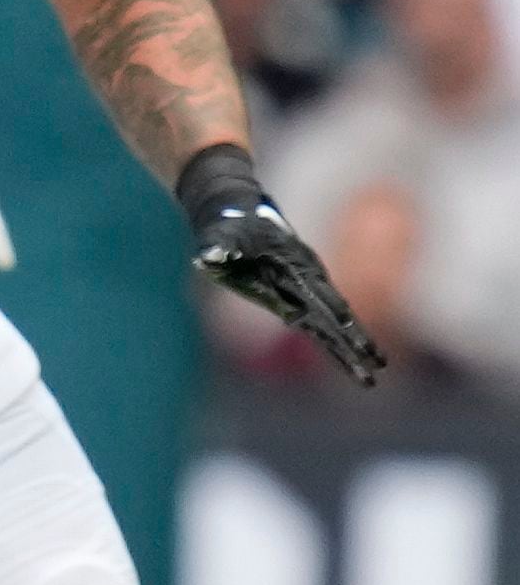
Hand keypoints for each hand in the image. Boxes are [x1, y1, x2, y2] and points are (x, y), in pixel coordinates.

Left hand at [178, 147, 384, 386]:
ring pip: (330, 323)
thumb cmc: (227, 222)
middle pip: (334, 315)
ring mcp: (304, 287)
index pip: (318, 292)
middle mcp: (306, 278)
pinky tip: (348, 361)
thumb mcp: (219, 232)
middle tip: (377, 367)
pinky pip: (318, 323)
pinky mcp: (296, 294)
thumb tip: (208, 256)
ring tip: (370, 375)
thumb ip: (218, 245)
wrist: (233, 209)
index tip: (349, 328)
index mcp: (293, 264)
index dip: (332, 310)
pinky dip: (334, 342)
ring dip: (349, 349)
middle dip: (355, 341)